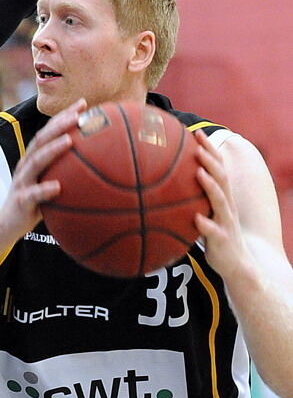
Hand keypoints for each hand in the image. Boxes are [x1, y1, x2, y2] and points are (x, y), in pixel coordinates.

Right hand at [0, 98, 85, 239]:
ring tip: (70, 140)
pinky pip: (33, 194)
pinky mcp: (20, 200)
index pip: (49, 132)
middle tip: (78, 114)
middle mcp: (26, 165)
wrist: (5, 226)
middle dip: (59, 124)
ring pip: (36, 161)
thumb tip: (102, 171)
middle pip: (42, 139)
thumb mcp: (50, 187)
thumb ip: (68, 176)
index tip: (83, 104)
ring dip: (53, 149)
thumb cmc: (33, 206)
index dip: (64, 117)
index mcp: (34, 159)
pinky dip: (44, 189)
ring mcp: (22, 182)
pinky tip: (58, 187)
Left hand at [194, 130, 248, 276]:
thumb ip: (190, 197)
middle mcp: (226, 205)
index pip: (217, 167)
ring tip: (198, 172)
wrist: (236, 265)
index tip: (196, 132)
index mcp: (221, 197)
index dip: (208, 150)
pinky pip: (213, 231)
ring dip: (210, 185)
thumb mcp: (204, 212)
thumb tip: (161, 183)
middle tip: (197, 145)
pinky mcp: (222, 240)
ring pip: (220, 200)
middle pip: (221, 177)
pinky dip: (205, 224)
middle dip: (210, 159)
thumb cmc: (215, 235)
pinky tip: (195, 219)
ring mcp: (225, 222)